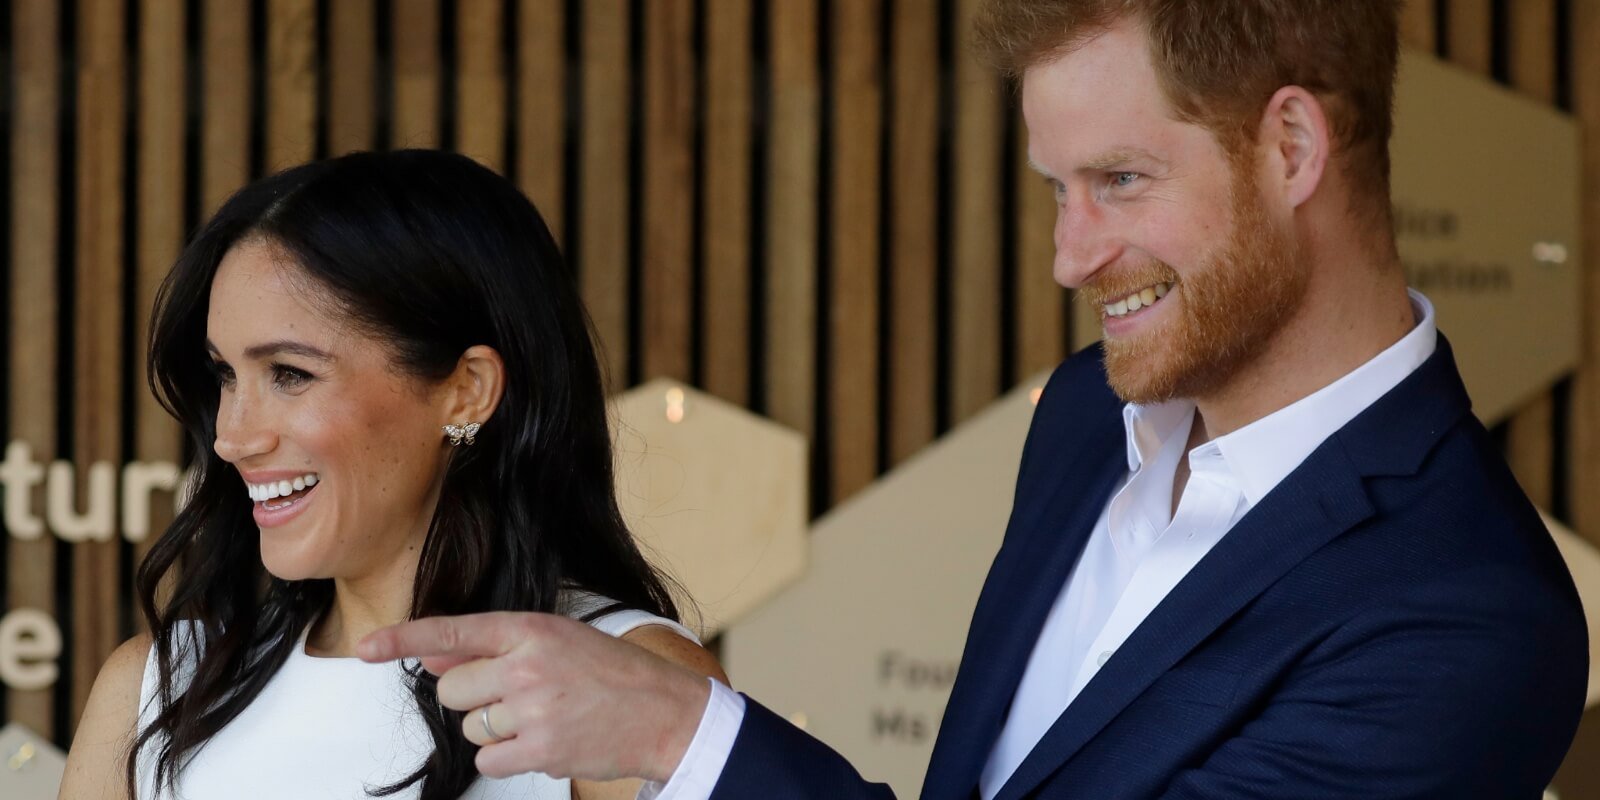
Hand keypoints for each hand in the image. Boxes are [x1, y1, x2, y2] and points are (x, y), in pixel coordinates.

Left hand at [357, 612, 710, 781]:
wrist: (664, 712)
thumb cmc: (611, 674)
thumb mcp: (556, 642)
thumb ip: (491, 648)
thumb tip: (432, 656)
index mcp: (531, 628)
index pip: (453, 631)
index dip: (403, 640)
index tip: (365, 647)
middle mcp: (527, 664)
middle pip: (452, 689)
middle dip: (474, 698)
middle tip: (518, 696)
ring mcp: (532, 708)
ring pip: (471, 727)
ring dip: (496, 729)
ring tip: (543, 718)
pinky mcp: (540, 748)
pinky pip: (489, 759)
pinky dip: (509, 756)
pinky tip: (545, 740)